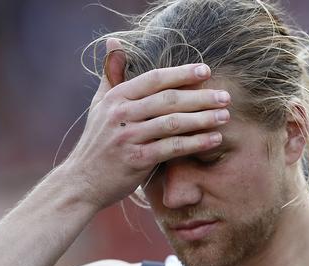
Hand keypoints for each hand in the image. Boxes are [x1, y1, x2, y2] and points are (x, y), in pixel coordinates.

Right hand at [63, 38, 230, 208]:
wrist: (82, 181)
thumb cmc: (97, 141)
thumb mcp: (100, 104)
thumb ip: (112, 74)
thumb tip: (114, 41)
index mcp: (116, 97)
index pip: (154, 79)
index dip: (182, 73)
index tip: (206, 71)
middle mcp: (121, 113)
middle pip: (168, 100)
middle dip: (200, 97)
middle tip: (226, 96)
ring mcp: (128, 137)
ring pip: (173, 123)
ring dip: (203, 119)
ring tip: (225, 116)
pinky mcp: (136, 160)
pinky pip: (172, 148)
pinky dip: (195, 143)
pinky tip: (214, 139)